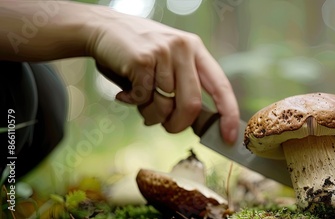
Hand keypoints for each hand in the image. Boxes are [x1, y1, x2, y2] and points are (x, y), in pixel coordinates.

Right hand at [86, 7, 238, 143]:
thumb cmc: (138, 54)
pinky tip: (126, 91)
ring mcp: (163, 52)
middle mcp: (183, 49)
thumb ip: (183, 86)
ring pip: (164, 106)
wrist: (102, 29)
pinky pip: (143, 98)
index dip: (228, 113)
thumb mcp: (169, 62)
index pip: (221, 86)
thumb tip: (195, 124)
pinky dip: (133, 102)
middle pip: (192, 104)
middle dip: (179, 125)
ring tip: (140, 100)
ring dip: (150, 114)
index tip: (229, 136)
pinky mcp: (142, 59)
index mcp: (196, 50)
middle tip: (167, 128)